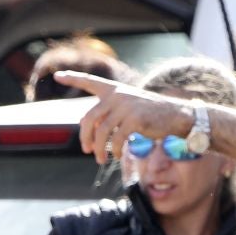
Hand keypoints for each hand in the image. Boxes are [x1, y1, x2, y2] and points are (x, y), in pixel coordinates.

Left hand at [55, 71, 195, 164]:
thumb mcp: (127, 110)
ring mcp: (126, 106)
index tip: (57, 75)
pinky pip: (116, 139)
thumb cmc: (152, 116)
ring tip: (100, 159)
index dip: (72, 78)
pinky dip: (113, 150)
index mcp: (114, 90)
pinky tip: (115, 155)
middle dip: (85, 137)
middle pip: (89, 118)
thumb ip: (108, 114)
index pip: (90, 81)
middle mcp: (117, 95)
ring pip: (101, 132)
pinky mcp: (134, 119)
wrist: (177, 116)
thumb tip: (84, 125)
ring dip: (98, 149)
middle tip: (87, 150)